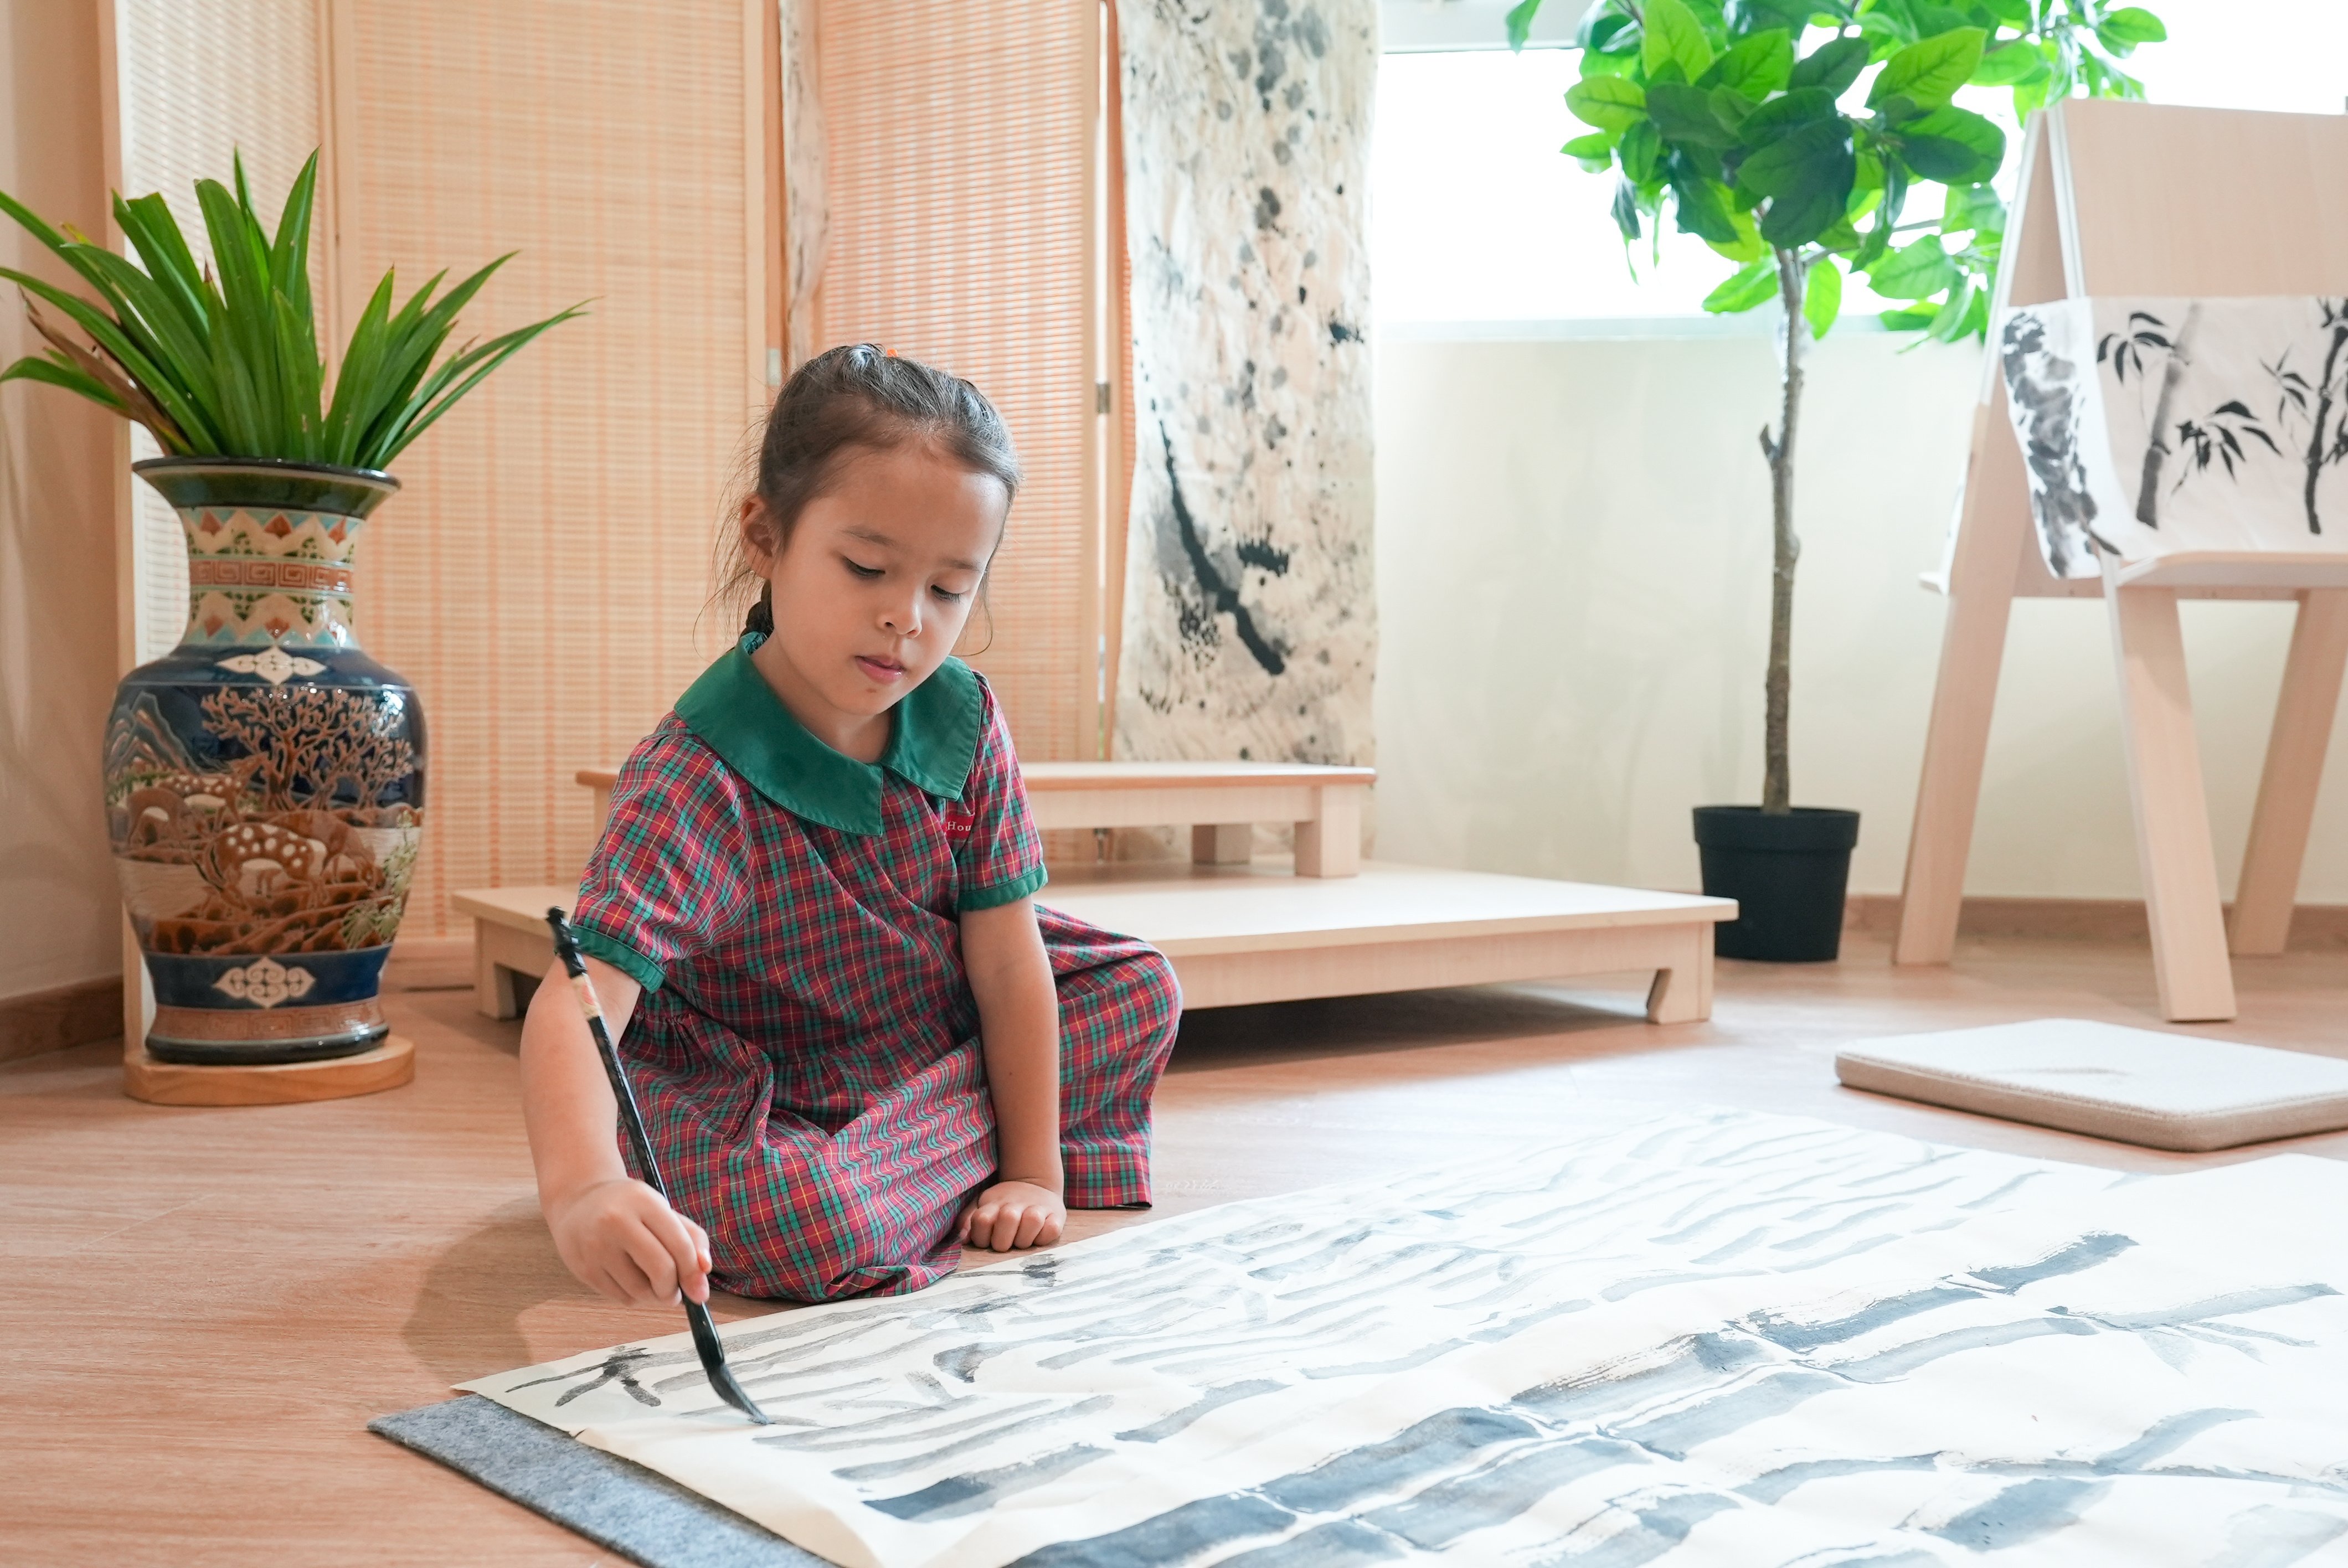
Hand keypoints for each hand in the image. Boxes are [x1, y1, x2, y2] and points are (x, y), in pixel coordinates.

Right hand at [546, 1177, 711, 1306]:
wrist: (579, 1202)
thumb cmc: (632, 1210)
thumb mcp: (663, 1211)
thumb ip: (692, 1241)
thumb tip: (702, 1283)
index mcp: (643, 1201)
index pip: (679, 1245)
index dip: (693, 1273)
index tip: (698, 1289)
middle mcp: (616, 1220)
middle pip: (661, 1270)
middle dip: (673, 1289)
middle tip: (674, 1292)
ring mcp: (596, 1245)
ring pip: (640, 1290)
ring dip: (654, 1296)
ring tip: (652, 1284)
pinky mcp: (583, 1268)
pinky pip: (620, 1298)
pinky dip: (634, 1297)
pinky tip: (630, 1280)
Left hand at [958, 1178, 1065, 1251]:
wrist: (1036, 1185)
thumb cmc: (1005, 1204)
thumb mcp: (984, 1206)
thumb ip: (969, 1221)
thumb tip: (963, 1238)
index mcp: (995, 1202)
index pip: (982, 1220)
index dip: (981, 1237)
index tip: (986, 1240)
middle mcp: (1016, 1203)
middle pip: (1008, 1219)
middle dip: (1003, 1241)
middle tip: (1005, 1244)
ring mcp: (1038, 1208)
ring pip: (1032, 1221)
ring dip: (1024, 1239)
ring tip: (1021, 1241)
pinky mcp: (1057, 1216)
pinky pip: (1052, 1230)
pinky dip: (1044, 1237)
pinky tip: (1037, 1236)